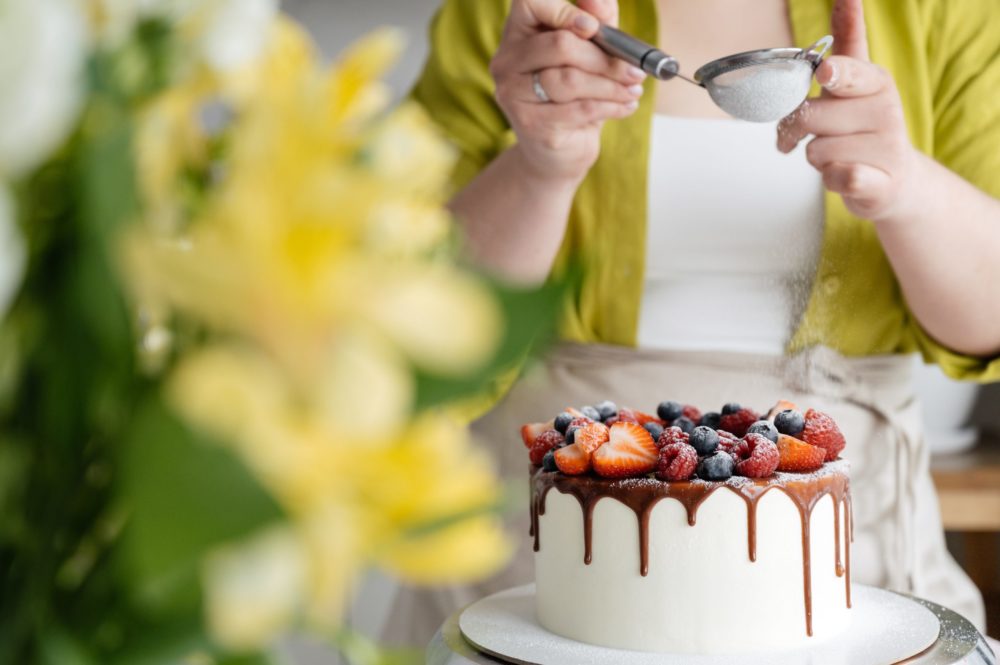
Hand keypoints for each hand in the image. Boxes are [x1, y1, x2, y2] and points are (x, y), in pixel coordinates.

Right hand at [490, 0, 644, 184]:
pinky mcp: (530, 125)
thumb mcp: (589, 53)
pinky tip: (627, 105)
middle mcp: (506, 62)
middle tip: (634, 68)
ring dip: (612, 84)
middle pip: (559, 45)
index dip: (564, 11)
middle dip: (604, 57)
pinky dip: (611, 105)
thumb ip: (596, 22)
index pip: (529, 2)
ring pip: (570, 80)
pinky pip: (579, 109)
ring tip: (634, 88)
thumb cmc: (574, 96)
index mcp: (517, 35)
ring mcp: (514, 95)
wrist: (558, 151)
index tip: (595, 29)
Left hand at [776, 0, 917, 221]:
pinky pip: (838, 177)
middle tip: (817, 134)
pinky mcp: (880, 183)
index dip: (835, 73)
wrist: (893, 180)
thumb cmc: (862, 128)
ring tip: (838, 155)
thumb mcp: (856, 83)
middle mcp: (885, 111)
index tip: (827, 73)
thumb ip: (848, 43)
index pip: (849, 72)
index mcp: (875, 82)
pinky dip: (830, 179)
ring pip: (814, 150)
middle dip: (798, 130)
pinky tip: (844, 175)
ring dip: (815, 158)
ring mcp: (886, 148)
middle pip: (809, 116)